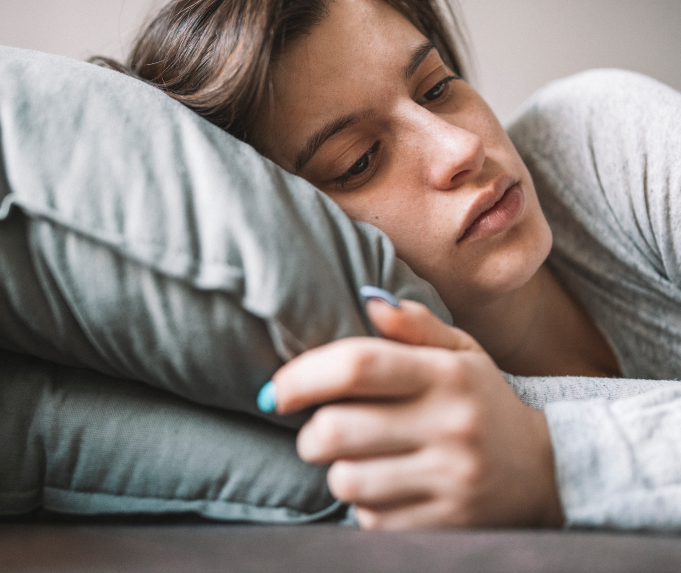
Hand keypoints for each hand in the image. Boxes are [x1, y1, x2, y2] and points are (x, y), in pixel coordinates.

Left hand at [272, 298, 563, 528]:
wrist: (546, 471)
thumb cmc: (483, 402)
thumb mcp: (462, 353)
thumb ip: (416, 325)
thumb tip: (367, 299)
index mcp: (447, 375)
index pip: (359, 365)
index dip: (303, 375)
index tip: (279, 389)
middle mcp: (450, 427)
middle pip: (337, 430)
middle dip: (310, 433)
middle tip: (319, 431)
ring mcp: (450, 481)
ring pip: (347, 480)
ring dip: (338, 471)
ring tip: (358, 461)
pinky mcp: (446, 526)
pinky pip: (371, 518)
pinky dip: (366, 504)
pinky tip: (389, 489)